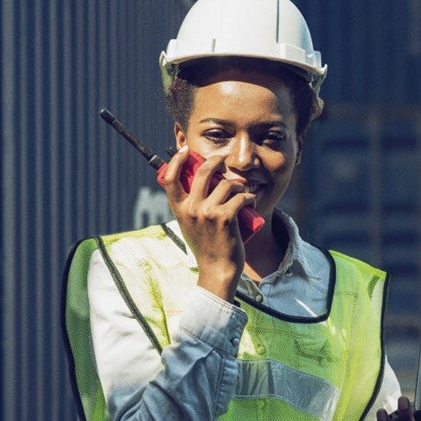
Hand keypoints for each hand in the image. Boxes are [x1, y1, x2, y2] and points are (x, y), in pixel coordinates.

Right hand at [160, 146, 255, 300]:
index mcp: (179, 209)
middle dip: (216, 161)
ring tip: (241, 193)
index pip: (169, 178)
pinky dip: (249, 196)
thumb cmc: (206, 247)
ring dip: (238, 185)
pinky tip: (251, 201)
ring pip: (227, 184)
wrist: (217, 270)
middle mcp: (191, 209)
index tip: (186, 150)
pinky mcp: (225, 217)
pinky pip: (241, 196)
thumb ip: (189, 206)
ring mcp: (208, 212)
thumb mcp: (189, 225)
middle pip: (203, 172)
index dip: (177, 160)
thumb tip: (196, 182)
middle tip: (222, 162)